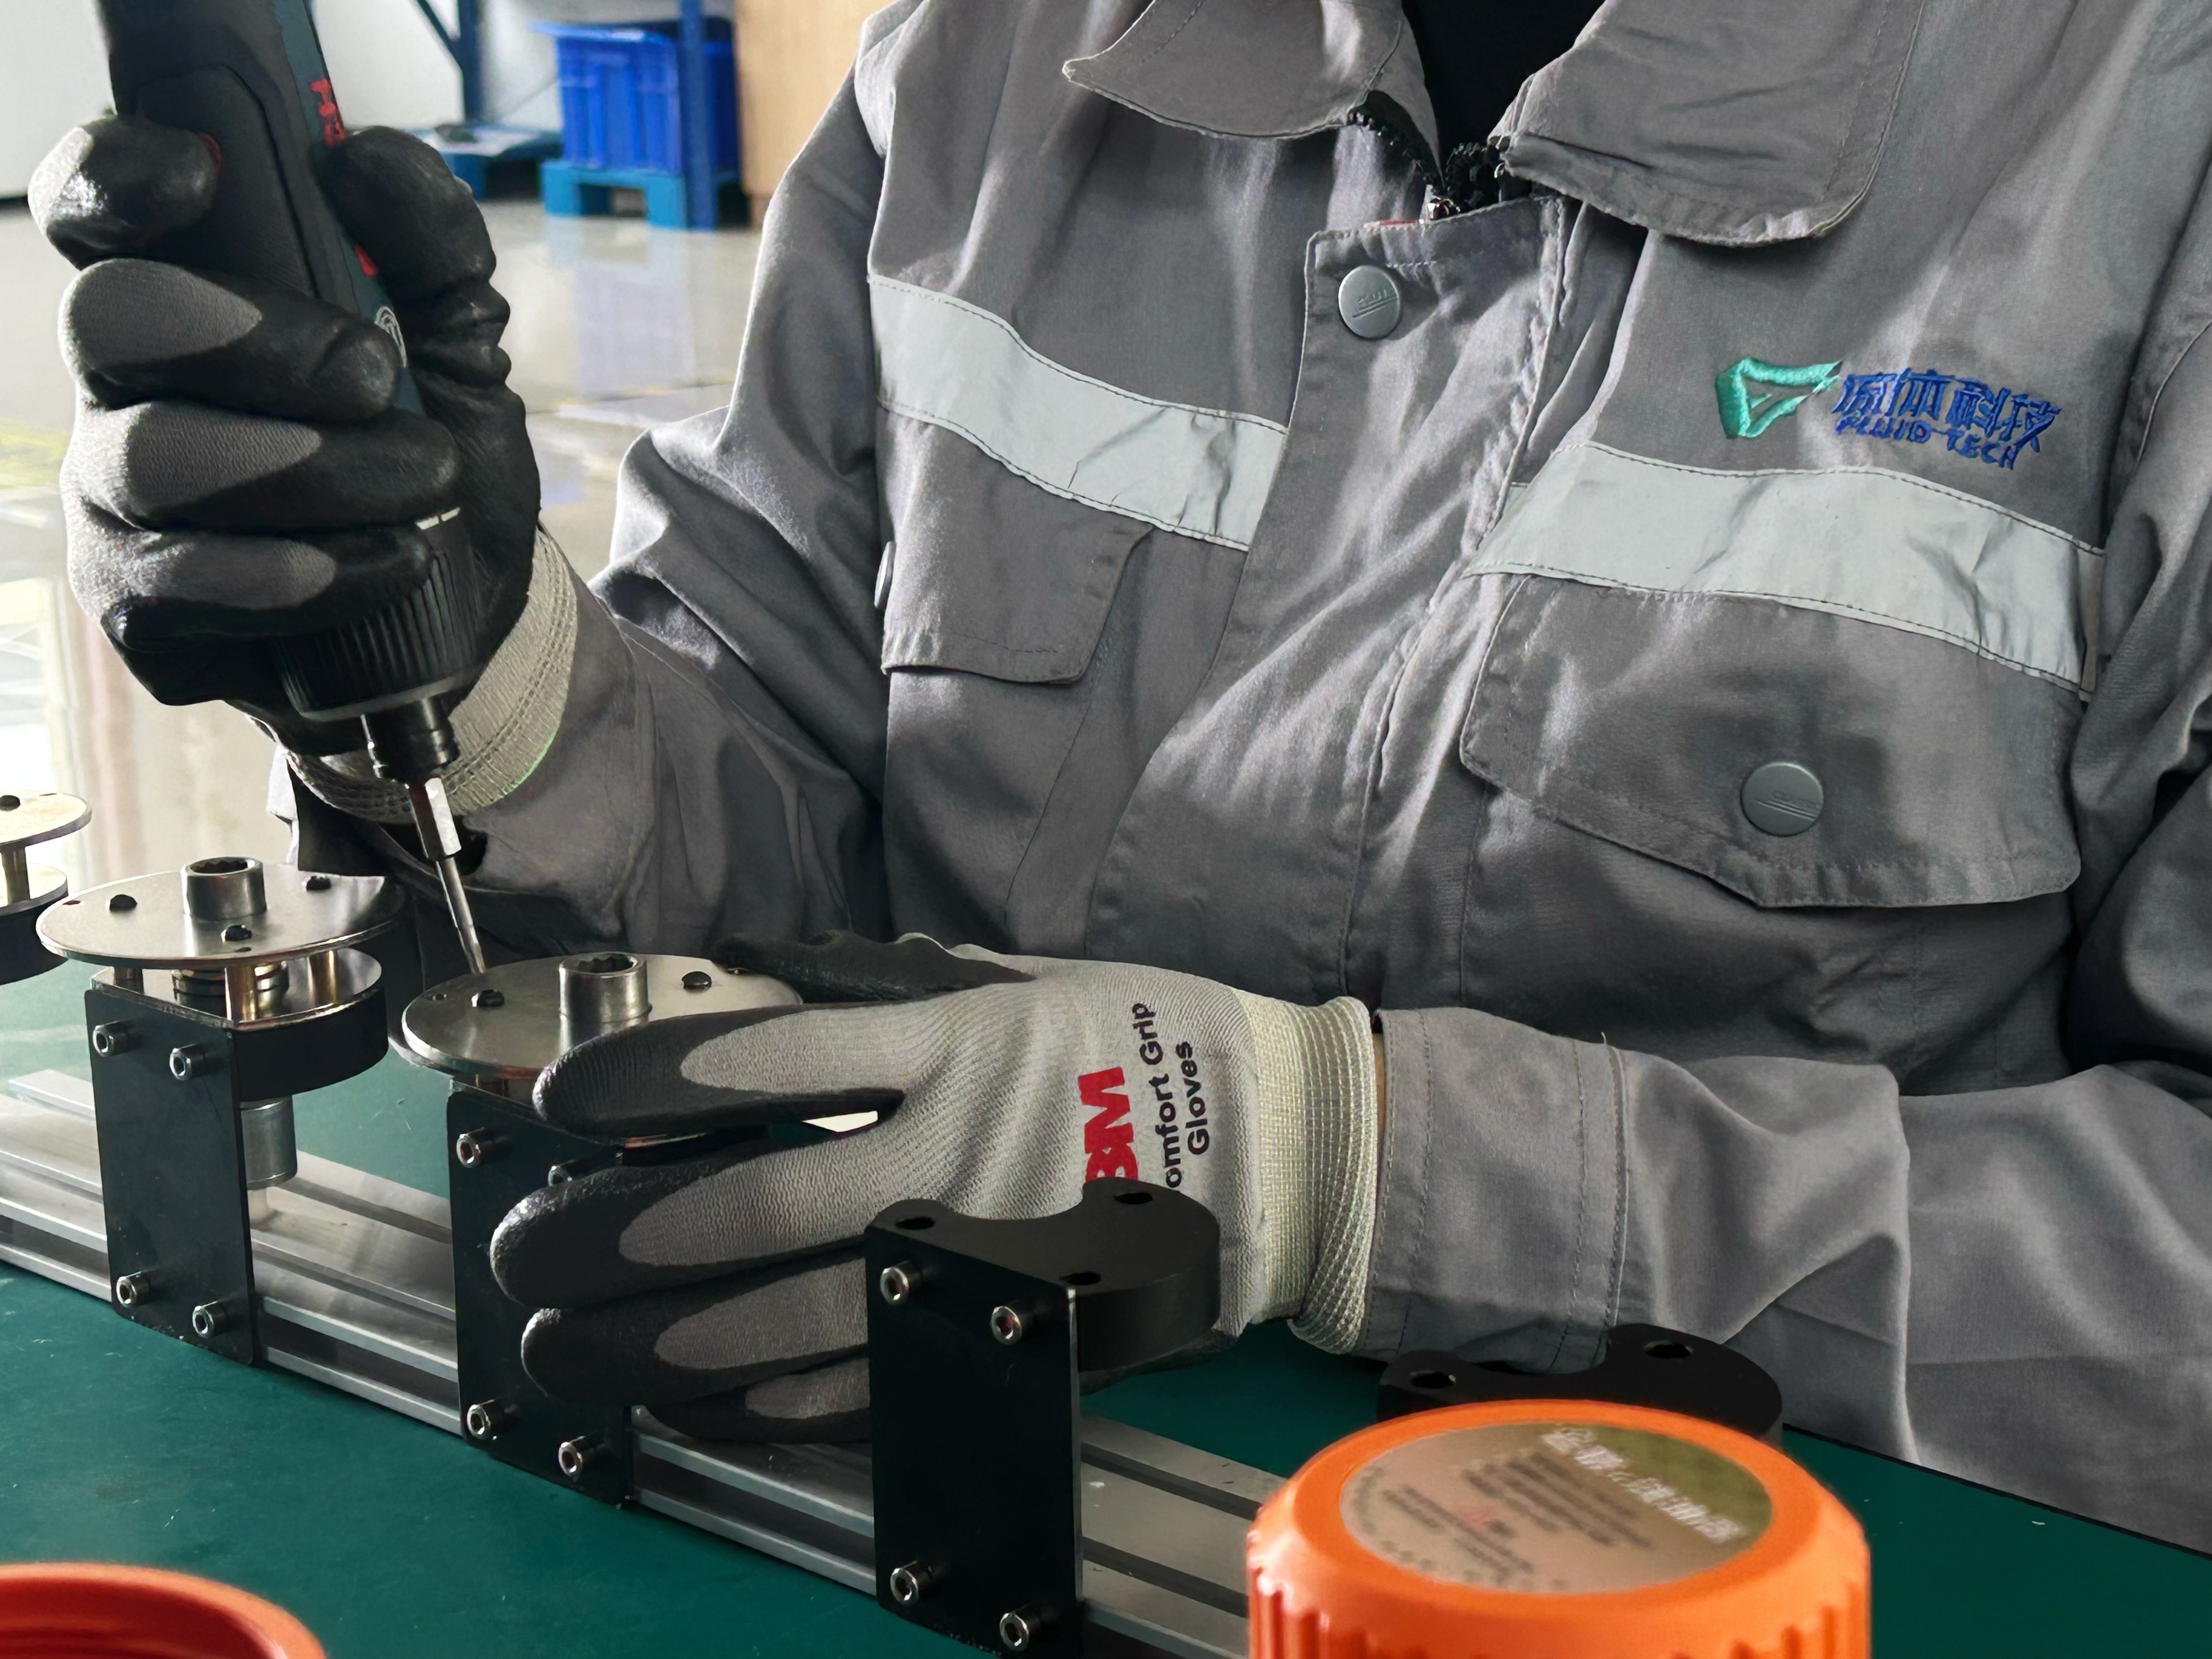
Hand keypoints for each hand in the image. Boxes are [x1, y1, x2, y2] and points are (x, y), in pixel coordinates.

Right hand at [30, 118, 536, 750]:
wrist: (466, 602)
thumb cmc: (430, 447)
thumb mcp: (459, 336)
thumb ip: (426, 239)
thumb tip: (362, 154)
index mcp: (179, 293)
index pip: (95, 208)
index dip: (119, 174)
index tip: (203, 173)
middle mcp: (120, 383)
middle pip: (109, 318)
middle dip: (251, 337)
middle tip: (372, 375)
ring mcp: (113, 493)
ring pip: (158, 454)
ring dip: (312, 466)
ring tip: (424, 480)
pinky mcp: (136, 599)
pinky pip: (188, 579)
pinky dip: (306, 570)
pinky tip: (390, 562)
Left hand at [490, 934, 1380, 1440]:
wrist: (1278, 1144)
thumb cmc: (1129, 1041)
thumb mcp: (1009, 983)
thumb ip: (876, 998)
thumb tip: (728, 1005)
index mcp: (958, 1042)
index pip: (768, 1060)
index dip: (645, 1081)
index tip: (558, 1099)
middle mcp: (963, 1151)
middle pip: (756, 1211)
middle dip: (615, 1241)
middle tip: (526, 1257)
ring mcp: (986, 1256)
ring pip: (793, 1321)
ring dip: (658, 1345)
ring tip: (564, 1351)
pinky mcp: (1009, 1333)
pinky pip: (868, 1387)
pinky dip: (761, 1403)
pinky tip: (684, 1404)